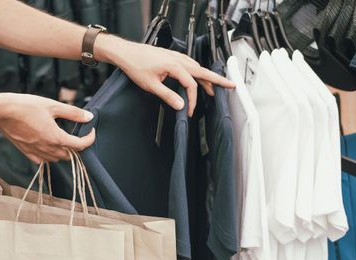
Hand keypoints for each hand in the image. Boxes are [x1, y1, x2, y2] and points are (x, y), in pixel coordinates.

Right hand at [0, 93, 94, 163]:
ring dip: (62, 151)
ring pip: (56, 159)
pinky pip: (42, 160)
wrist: (2, 111)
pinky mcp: (26, 152)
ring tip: (60, 138)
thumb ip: (73, 113)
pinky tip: (46, 144)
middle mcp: (48, 149)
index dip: (89, 139)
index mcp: (56, 138)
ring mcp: (36, 152)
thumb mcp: (53, 106)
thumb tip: (89, 117)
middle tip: (75, 134)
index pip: (80, 145)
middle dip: (75, 146)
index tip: (90, 131)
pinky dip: (48, 155)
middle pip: (69, 155)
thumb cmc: (26, 106)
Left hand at [95, 37, 234, 115]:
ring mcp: (175, 56)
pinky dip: (196, 71)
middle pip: (202, 71)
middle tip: (230, 85)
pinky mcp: (171, 56)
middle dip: (216, 80)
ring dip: (205, 77)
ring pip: (196, 67)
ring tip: (212, 88)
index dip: (193, 100)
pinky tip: (196, 76)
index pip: (191, 85)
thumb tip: (181, 105)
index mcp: (175, 66)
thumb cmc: (135, 66)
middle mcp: (178, 59)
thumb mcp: (151, 85)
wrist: (125, 53)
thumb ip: (167, 96)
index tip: (190, 111)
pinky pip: (189, 64)